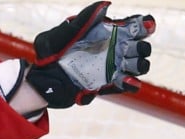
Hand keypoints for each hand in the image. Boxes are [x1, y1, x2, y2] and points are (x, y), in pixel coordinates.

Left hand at [27, 1, 155, 107]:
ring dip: (139, 64)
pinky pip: (125, 85)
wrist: (41, 79)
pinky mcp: (106, 85)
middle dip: (141, 47)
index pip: (135, 26)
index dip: (144, 24)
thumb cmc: (50, 53)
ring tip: (127, 63)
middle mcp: (113, 49)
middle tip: (129, 48)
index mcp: (107, 33)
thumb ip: (83, 20)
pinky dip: (130, 83)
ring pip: (138, 65)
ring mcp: (111, 68)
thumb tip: (105, 5)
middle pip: (141, 47)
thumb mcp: (60, 34)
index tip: (143, 25)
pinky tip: (127, 80)